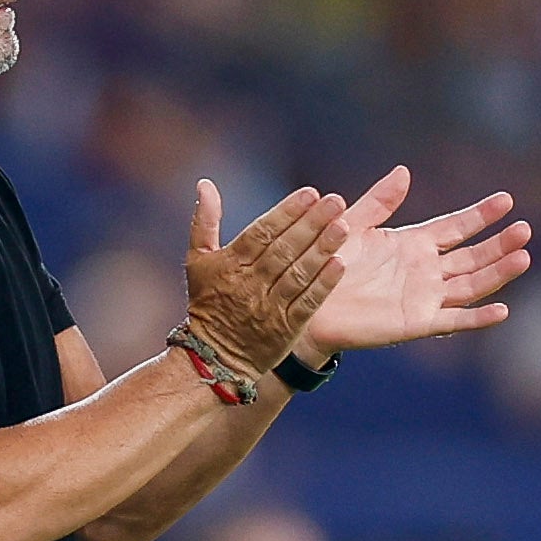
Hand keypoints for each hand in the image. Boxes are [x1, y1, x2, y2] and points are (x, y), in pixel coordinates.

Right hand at [182, 179, 347, 375]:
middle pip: (284, 249)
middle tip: (336, 201)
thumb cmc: (208, 302)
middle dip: (311, 223)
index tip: (310, 193)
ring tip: (343, 226)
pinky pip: (307, 303)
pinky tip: (340, 265)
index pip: (262, 232)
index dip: (287, 211)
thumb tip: (205, 184)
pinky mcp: (286, 328)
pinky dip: (323, 285)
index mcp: (231, 264)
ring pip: (298, 273)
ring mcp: (269, 307)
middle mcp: (251, 283)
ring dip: (322, 249)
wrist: (214, 356)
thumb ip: (204, 221)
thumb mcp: (198, 260)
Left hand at [303, 166, 535, 357]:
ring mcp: (425, 298)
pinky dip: (478, 318)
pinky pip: (453, 321)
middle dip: (499, 243)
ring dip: (498, 273)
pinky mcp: (417, 323)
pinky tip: (502, 310)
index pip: (457, 227)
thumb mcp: (353, 226)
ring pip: (471, 284)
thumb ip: (379, 202)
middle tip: (525, 229)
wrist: (305, 303)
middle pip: (473, 256)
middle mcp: (426, 271)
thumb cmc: (326, 263)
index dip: (481, 215)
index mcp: (414, 244)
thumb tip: (404, 172)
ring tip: (523, 257)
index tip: (506, 200)